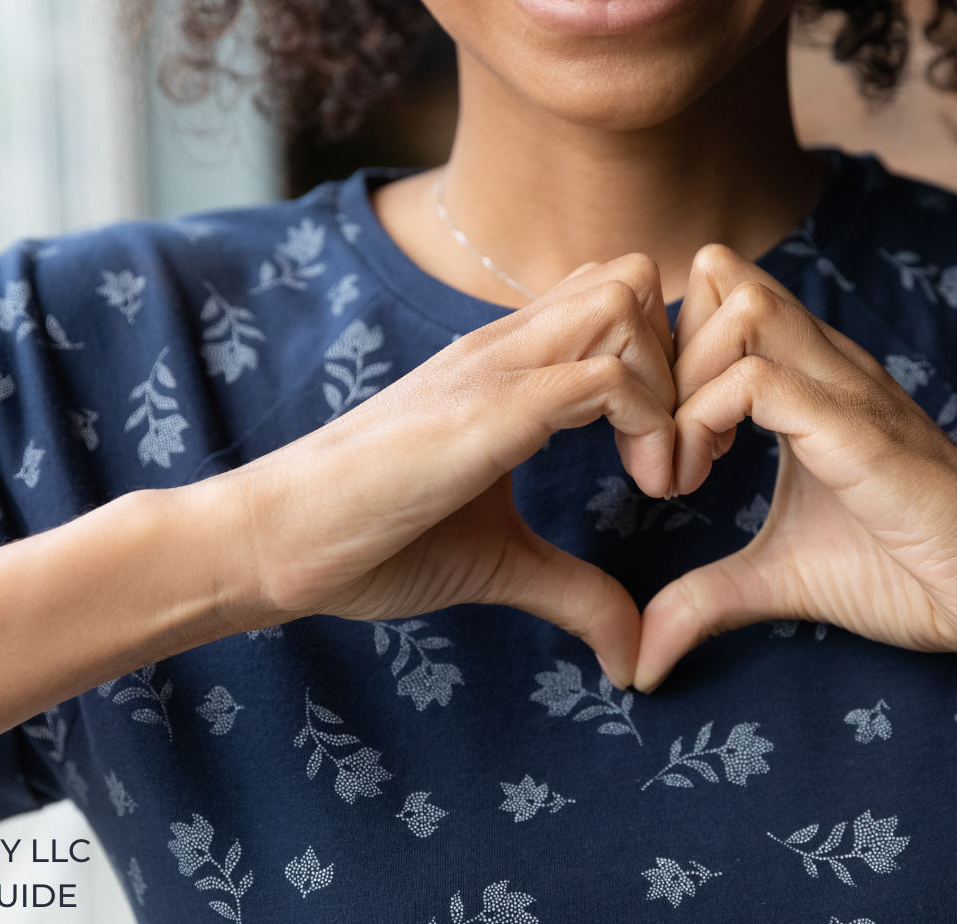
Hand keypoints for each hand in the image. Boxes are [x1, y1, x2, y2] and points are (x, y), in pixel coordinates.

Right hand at [200, 254, 678, 687]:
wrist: (273, 542)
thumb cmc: (370, 541)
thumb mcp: (499, 563)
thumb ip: (574, 591)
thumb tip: (634, 652)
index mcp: (506, 366)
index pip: (613, 300)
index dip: (665, 366)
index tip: (671, 456)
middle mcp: (504, 347)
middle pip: (631, 277)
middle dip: (683, 358)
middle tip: (684, 452)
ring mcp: (494, 369)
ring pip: (625, 302)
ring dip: (671, 385)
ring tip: (664, 473)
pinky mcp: (488, 411)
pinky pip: (603, 375)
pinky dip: (651, 425)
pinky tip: (645, 488)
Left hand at [634, 245, 956, 691]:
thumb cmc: (914, 574)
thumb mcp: (781, 579)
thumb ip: (705, 599)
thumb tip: (639, 658)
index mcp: (809, 379)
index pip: (714, 295)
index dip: (663, 358)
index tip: (656, 446)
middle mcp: (827, 364)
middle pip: (716, 278)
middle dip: (658, 359)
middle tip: (654, 453)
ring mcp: (846, 390)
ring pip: (735, 307)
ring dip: (679, 387)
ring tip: (678, 473)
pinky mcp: (860, 431)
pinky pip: (758, 380)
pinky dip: (702, 424)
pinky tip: (700, 483)